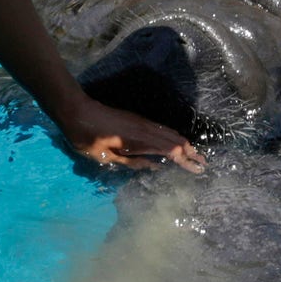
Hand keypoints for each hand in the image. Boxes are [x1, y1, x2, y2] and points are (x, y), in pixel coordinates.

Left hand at [53, 93, 205, 173]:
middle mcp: (145, 128)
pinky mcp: (138, 119)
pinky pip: (162, 128)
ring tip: (194, 154)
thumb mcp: (106, 157)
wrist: (77, 111)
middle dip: (191, 152)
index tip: (198, 169)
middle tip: (203, 163)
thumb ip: (132, 163)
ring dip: (184, 143)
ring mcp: (142, 122)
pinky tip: (175, 142)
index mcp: (139, 140)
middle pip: (175, 139)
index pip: (170, 150)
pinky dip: (173, 137)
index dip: (185, 161)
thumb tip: (156, 167)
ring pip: (170, 132)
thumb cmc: (87, 138)